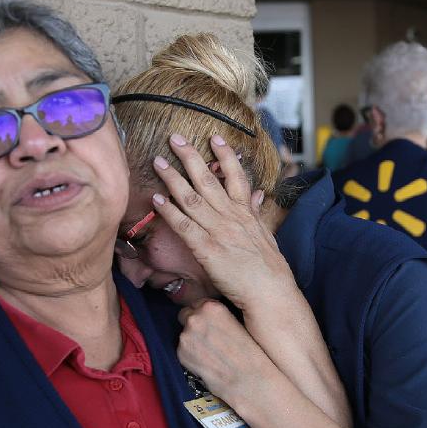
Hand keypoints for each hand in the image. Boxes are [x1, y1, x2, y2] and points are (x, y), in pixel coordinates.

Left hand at [151, 133, 296, 310]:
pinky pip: (183, 226)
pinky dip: (169, 211)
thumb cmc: (269, 267)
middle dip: (190, 157)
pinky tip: (156, 199)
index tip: (214, 137)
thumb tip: (256, 193)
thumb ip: (256, 211)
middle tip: (176, 139)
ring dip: (173, 178)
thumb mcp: (266, 234)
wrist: (270, 290)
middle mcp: (231, 216)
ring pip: (191, 198)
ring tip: (159, 162)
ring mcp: (218, 231)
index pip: (235, 175)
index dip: (224, 154)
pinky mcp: (206, 249)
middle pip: (207, 180)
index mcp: (246, 212)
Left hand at [176, 298, 275, 405]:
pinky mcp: (180, 354)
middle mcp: (195, 318)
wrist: (247, 378)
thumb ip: (219, 315)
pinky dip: (191, 355)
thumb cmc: (249, 352)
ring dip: (193, 340)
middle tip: (210, 338)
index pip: (198, 303)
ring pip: (184, 334)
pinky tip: (206, 361)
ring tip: (211, 352)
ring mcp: (186, 336)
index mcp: (211, 307)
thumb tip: (209, 316)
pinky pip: (182, 350)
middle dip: (195, 324)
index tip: (211, 323)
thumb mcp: (238, 321)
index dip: (204, 314)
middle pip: (186, 315)